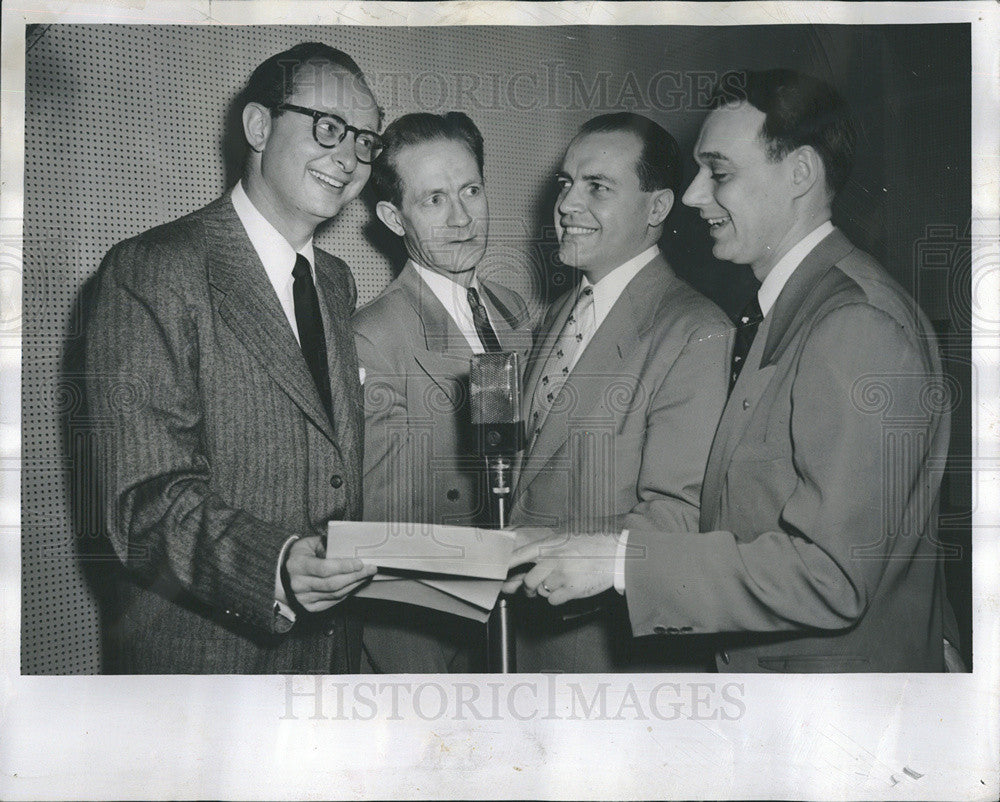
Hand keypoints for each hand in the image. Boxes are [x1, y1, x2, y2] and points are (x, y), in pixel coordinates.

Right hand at [284, 535, 375, 612]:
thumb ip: (326, 544)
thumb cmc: (298, 556)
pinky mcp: (309, 607)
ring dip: (354, 585)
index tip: (360, 563)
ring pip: (335, 594)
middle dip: (355, 576)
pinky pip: (332, 601)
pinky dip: (346, 593)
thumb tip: (346, 548)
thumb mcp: (307, 544)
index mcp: (298, 565)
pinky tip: (354, 585)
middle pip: (333, 584)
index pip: (325, 569)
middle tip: (371, 569)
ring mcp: (304, 598)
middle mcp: (299, 584)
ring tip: (365, 576)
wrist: (279, 575)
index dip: (344, 566)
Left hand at [503, 531, 617, 604]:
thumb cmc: (591, 546)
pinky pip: (552, 600)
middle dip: (528, 588)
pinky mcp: (571, 589)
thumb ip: (545, 553)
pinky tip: (568, 589)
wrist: (616, 553)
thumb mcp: (566, 540)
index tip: (495, 572)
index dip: (505, 565)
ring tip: (560, 582)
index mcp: (550, 545)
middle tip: (532, 589)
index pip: (520, 555)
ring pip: (540, 591)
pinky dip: (556, 598)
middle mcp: (554, 559)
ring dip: (545, 591)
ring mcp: (562, 574)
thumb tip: (525, 568)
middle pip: (528, 581)